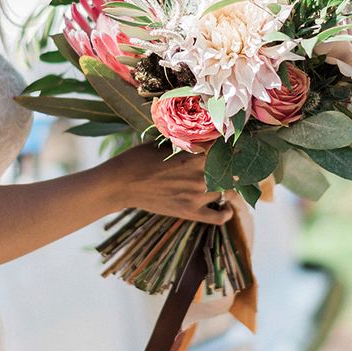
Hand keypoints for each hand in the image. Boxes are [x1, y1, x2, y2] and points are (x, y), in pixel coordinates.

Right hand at [104, 143, 237, 224]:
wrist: (121, 184)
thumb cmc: (139, 158)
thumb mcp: (163, 143)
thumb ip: (185, 141)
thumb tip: (199, 134)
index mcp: (195, 156)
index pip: (225, 149)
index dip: (228, 146)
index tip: (226, 145)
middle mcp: (200, 176)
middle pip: (230, 171)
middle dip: (230, 167)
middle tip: (229, 164)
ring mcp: (197, 196)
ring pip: (227, 192)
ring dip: (227, 187)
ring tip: (222, 182)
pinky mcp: (190, 212)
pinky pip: (220, 217)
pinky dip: (227, 212)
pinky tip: (226, 207)